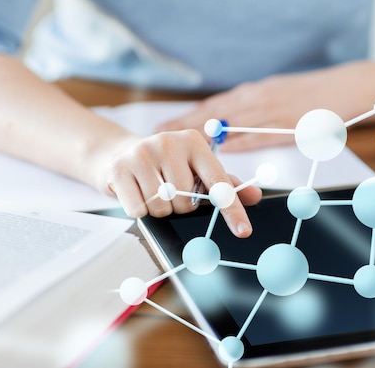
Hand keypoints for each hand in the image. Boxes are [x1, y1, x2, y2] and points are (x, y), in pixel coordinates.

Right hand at [102, 130, 261, 236]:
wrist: (120, 153)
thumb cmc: (167, 165)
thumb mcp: (196, 169)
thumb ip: (225, 183)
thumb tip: (255, 196)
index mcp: (194, 142)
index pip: (218, 181)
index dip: (232, 209)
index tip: (243, 231)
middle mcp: (169, 142)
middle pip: (185, 201)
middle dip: (180, 207)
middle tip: (171, 193)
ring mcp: (142, 153)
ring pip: (161, 207)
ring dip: (159, 210)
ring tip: (152, 191)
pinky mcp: (119, 168)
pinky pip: (138, 209)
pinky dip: (139, 210)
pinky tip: (136, 193)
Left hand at [157, 62, 374, 151]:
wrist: (346, 87)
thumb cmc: (312, 92)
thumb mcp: (278, 92)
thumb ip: (253, 107)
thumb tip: (230, 127)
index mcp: (254, 92)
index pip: (213, 105)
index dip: (188, 116)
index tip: (165, 124)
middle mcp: (257, 99)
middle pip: (213, 114)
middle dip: (184, 124)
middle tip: (159, 134)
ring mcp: (271, 112)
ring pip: (230, 124)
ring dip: (203, 135)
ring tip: (179, 145)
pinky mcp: (287, 126)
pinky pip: (258, 136)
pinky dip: (238, 144)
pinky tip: (221, 152)